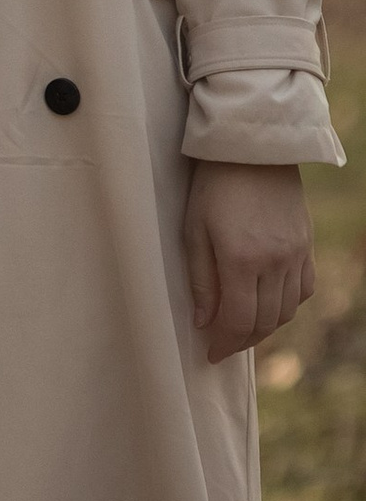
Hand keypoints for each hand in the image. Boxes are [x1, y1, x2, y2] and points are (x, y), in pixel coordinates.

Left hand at [184, 161, 314, 365]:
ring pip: (286, 311)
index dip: (223, 344)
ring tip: (242, 328)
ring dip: (265, 327)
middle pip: (264, 322)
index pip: (238, 320)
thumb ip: (201, 279)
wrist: (253, 146)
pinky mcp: (307, 245)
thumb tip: (203, 322)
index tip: (209, 354)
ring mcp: (296, 255)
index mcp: (241, 259)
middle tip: (222, 345)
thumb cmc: (212, 184)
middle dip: (241, 340)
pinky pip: (304, 290)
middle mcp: (275, 262)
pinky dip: (287, 305)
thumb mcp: (193, 228)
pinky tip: (270, 303)